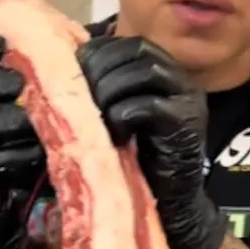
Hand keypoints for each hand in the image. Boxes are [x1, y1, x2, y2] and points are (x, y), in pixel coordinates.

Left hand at [77, 35, 225, 248]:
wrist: (173, 205)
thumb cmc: (139, 161)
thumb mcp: (118, 116)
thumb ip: (105, 90)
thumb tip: (62, 67)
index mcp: (163, 70)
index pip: (127, 44)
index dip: (96, 54)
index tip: (71, 75)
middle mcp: (179, 78)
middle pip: (135, 52)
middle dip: (99, 71)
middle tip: (79, 98)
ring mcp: (187, 99)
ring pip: (142, 72)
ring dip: (109, 92)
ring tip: (95, 119)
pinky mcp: (186, 124)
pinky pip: (148, 106)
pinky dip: (122, 117)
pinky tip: (114, 136)